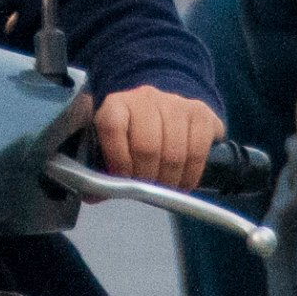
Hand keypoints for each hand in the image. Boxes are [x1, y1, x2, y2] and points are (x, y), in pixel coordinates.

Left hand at [94, 88, 222, 190]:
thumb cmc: (132, 134)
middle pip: (147, 146)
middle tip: (146, 190)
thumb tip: (95, 196)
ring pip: (175, 153)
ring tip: (164, 190)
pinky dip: (191, 176)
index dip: (117, 159)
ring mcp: (176, 104)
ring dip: (169, 180)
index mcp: (116, 105)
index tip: (123, 180)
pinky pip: (199, 152)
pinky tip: (183, 184)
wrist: (162, 108)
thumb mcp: (110, 144)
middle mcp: (146, 99)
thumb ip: (101, 168)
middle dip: (146, 177)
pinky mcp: (200, 114)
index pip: (113, 127)